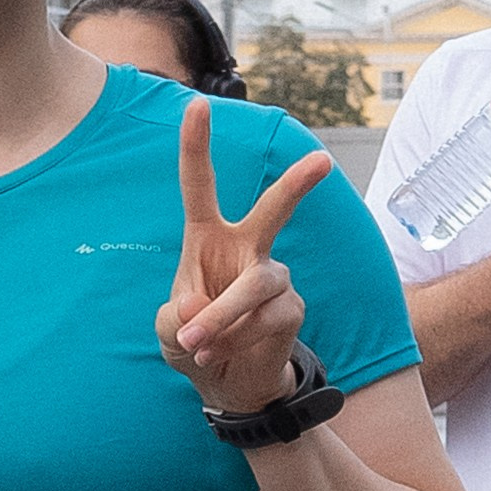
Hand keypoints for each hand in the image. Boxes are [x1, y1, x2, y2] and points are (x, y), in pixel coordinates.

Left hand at [158, 98, 323, 418]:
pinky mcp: (290, 308)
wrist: (226, 385)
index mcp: (207, 237)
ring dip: (221, 316)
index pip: (200, 185)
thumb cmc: (193, 344)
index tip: (197, 105)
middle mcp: (246, 248)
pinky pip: (264, 319)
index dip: (196, 146)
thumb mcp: (167, 332)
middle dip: (296, 186)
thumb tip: (199, 306)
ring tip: (198, 345)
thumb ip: (175, 318)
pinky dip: (235, 339)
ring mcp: (273, 277)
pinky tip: (221, 353)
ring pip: (254, 285)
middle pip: (273, 210)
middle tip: (323, 161)